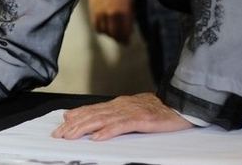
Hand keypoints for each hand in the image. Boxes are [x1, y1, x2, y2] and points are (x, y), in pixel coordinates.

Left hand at [52, 93, 192, 140]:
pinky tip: (98, 137)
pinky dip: (108, 131)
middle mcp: (121, 106)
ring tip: (71, 135)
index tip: (60, 126)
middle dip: (74, 125)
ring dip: (84, 128)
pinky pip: (122, 126)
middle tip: (59, 134)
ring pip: (102, 119)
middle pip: (92, 115)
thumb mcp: (131, 110)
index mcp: (118, 104)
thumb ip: (111, 114)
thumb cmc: (158, 110)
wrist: (181, 103)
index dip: (75, 118)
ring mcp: (131, 111)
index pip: (91, 110)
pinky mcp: (142, 119)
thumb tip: (93, 117)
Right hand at [88, 0, 133, 43]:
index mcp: (123, 12)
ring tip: (113, 32)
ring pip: (105, 32)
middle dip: (118, 39)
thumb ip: (129, 16)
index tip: (127, 41)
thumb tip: (129, 29)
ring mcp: (101, 15)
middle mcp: (112, 15)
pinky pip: (97, 28)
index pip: (125, 32)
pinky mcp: (93, 13)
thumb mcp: (129, 2)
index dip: (126, 39)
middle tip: (121, 40)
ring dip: (110, 34)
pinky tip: (105, 27)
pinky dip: (101, 30)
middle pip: (115, 34)